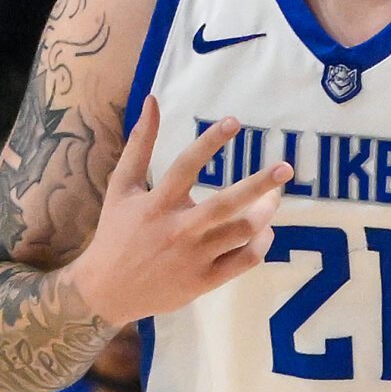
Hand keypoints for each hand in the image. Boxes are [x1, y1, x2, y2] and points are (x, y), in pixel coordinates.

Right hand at [64, 99, 292, 327]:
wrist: (106, 291)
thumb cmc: (115, 233)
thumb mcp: (122, 187)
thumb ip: (139, 144)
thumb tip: (151, 100)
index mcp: (157, 204)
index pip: (186, 166)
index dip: (210, 142)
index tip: (235, 122)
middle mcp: (178, 229)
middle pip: (225, 204)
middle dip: (259, 185)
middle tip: (285, 169)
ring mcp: (193, 257)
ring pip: (241, 233)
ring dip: (264, 214)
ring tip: (273, 199)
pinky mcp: (203, 281)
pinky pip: (243, 261)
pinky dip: (260, 245)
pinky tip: (263, 231)